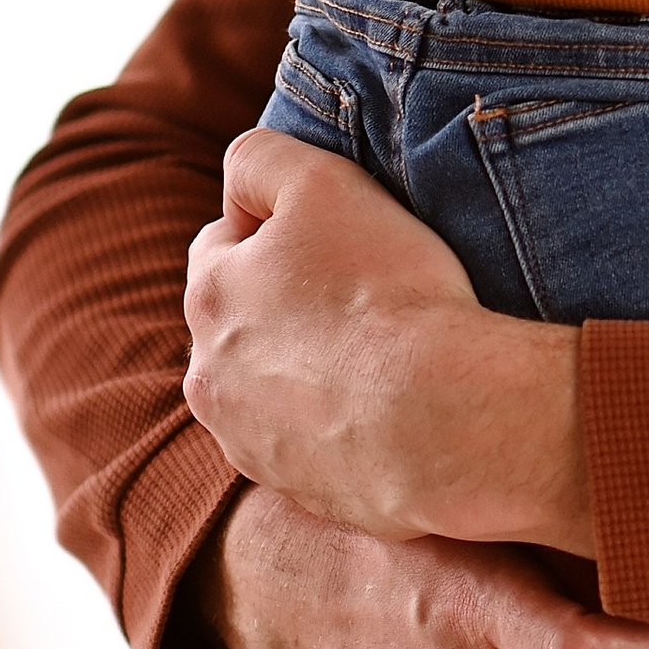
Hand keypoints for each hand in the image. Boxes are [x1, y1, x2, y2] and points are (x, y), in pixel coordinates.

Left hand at [184, 129, 591, 550]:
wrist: (441, 420)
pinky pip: (313, 441)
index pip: (224, 240)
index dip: (284, 228)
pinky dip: (341, 422)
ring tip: (386, 354)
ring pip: (273, 385)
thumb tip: (241, 179)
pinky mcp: (299, 489)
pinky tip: (394, 407)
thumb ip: (263, 159)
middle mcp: (208, 376)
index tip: (344, 236)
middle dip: (290, 302)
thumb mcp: (323, 182)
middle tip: (369, 291)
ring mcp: (250, 442)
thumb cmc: (386, 293)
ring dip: (312, 367)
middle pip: (245, 319)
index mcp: (207, 297)